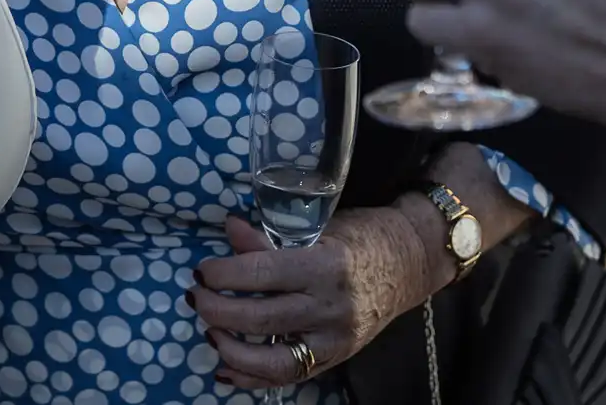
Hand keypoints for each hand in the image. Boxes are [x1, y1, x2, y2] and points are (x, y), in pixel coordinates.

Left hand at [190, 212, 427, 391]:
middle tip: (196, 298)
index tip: (202, 271)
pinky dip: (252, 377)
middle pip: (261, 318)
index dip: (224, 274)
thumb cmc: (360, 238)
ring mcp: (334, 339)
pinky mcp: (335, 358)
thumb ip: (270, 239)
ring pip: (273, 359)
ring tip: (209, 332)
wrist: (408, 265)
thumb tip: (229, 229)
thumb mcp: (317, 230)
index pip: (262, 274)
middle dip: (218, 310)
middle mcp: (330, 307)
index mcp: (324, 266)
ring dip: (232, 350)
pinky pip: (288, 375)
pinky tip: (226, 368)